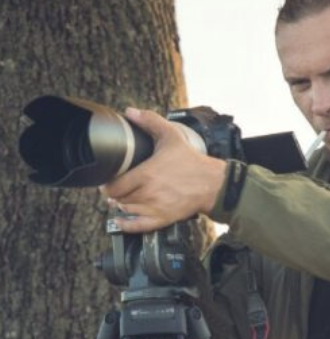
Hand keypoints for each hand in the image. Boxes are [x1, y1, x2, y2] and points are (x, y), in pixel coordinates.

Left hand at [102, 107, 226, 232]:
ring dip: (121, 204)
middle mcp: (148, 193)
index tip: (108, 179)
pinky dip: (126, 224)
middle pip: (118, 198)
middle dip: (115, 192)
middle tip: (117, 186)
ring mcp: (155, 208)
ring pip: (126, 210)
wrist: (213, 184)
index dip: (107, 183)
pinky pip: (138, 226)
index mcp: (147, 174)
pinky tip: (121, 219)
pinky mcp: (163, 219)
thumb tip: (131, 112)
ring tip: (124, 197)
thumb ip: (150, 121)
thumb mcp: (171, 136)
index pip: (114, 185)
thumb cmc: (192, 162)